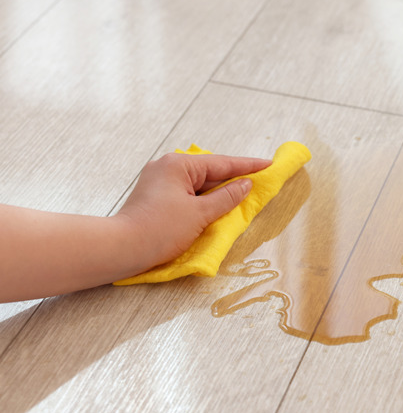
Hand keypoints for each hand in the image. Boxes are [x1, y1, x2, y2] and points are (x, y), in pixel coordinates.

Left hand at [116, 152, 271, 270]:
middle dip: (234, 178)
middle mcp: (167, 166)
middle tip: (260, 180)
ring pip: (199, 183)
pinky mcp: (156, 196)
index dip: (248, 166)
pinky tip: (218, 204)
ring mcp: (160, 181)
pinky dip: (205, 198)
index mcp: (178, 164)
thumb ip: (227, 197)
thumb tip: (245, 185)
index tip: (269, 164)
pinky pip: (189, 192)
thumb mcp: (201, 213)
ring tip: (244, 193)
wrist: (123, 248)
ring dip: (219, 190)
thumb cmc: (160, 229)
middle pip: (210, 171)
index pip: (222, 163)